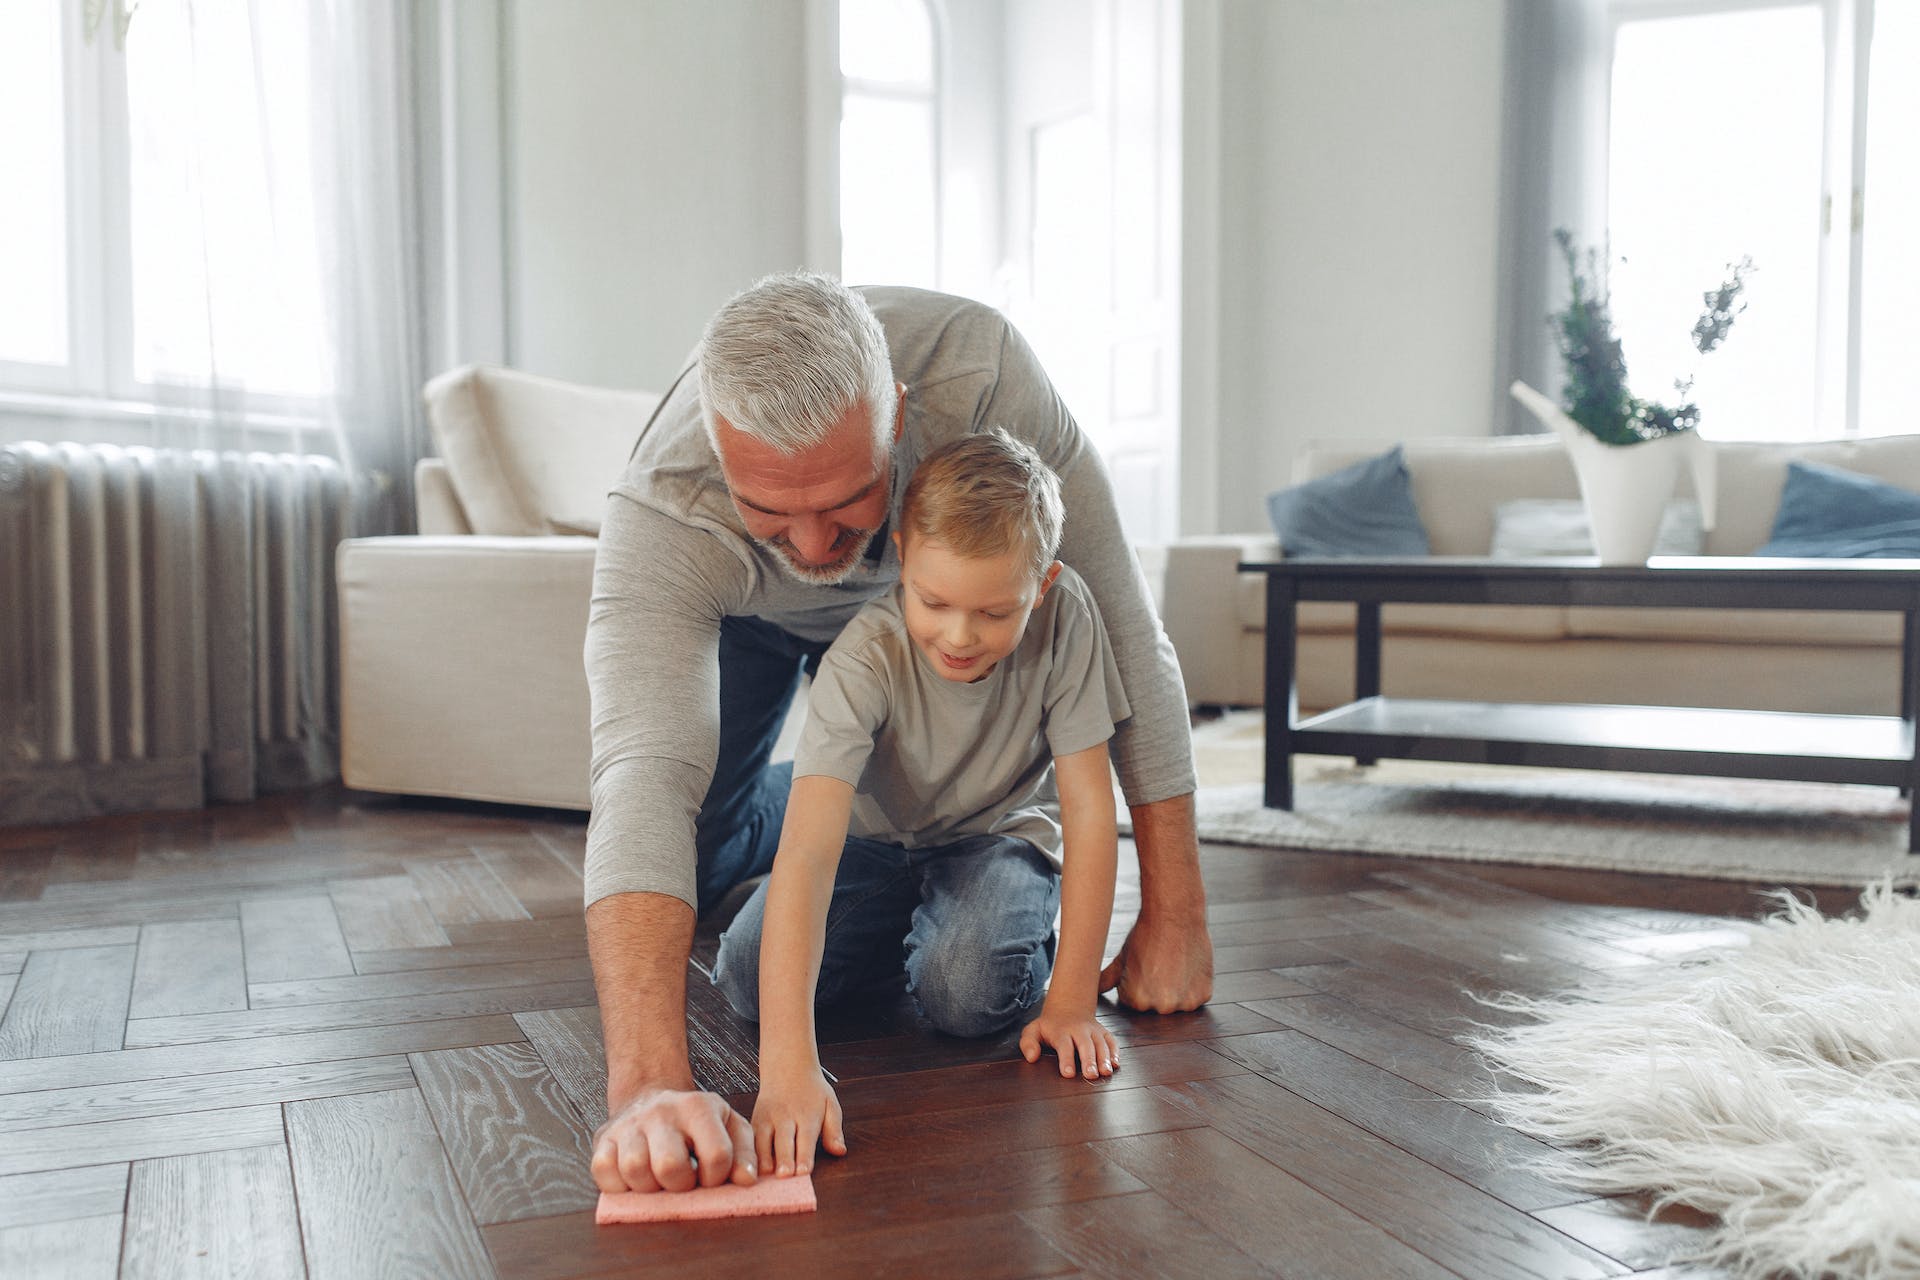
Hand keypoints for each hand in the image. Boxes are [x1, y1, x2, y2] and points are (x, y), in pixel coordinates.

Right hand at [590, 1085, 756, 1192]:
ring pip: (635, 1170)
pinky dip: (618, 1185)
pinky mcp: (603, 1138)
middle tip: (681, 1181)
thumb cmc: (695, 1122)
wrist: (652, 1097)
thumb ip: (744, 1152)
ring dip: (648, 1188)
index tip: (709, 1177)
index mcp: (698, 1107)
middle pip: (670, 1166)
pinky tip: (634, 1179)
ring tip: (658, 1180)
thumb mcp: (728, 1125)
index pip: (716, 1156)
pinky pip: (603, 1171)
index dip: (716, 1178)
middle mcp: (662, 1111)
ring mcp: (630, 1124)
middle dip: (679, 1185)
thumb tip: (747, 1180)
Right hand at [752, 1065, 846, 1177]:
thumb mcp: (830, 1105)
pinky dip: (748, 1152)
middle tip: (784, 1175)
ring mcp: (767, 1119)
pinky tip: (749, 1166)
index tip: (803, 1172)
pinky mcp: (753, 1121)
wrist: (788, 1067)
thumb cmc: (811, 1090)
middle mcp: (785, 1117)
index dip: (804, 1156)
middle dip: (784, 1159)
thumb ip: (834, 1131)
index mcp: (806, 1115)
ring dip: (763, 1157)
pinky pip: (750, 1138)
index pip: (806, 1138)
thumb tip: (840, 1150)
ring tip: (764, 1174)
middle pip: (784, 1141)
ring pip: (762, 1140)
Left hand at [1020, 1005, 1118, 1079]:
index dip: (1066, 1059)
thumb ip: (1028, 1043)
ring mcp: (1093, 1030)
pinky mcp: (1103, 1033)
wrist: (1068, 1007)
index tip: (1068, 1073)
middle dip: (1089, 1060)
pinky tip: (1115, 1064)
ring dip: (1104, 1058)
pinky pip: (1111, 1041)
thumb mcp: (1033, 1031)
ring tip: (1106, 1072)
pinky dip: (1115, 1052)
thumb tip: (1031, 1058)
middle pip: (1085, 1045)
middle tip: (1091, 1075)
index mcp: (1061, 1031)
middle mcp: (1079, 1030)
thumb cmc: (1049, 1026)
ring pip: (1101, 1043)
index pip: (1064, 1045)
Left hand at [1098, 912, 1213, 1012]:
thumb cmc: (1145, 935)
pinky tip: (1186, 966)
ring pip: (1177, 1003)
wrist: (1175, 914)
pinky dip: (1193, 986)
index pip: (1134, 1002)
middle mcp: (1161, 1006)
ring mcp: (1185, 1003)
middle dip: (1156, 989)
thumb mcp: (1121, 958)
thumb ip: (1106, 979)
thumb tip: (1092, 991)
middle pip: (1156, 1005)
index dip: (1137, 983)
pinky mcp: (1204, 995)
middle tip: (1159, 964)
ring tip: (1173, 964)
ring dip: (1175, 990)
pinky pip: (1196, 997)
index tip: (1143, 966)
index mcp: (1137, 1000)